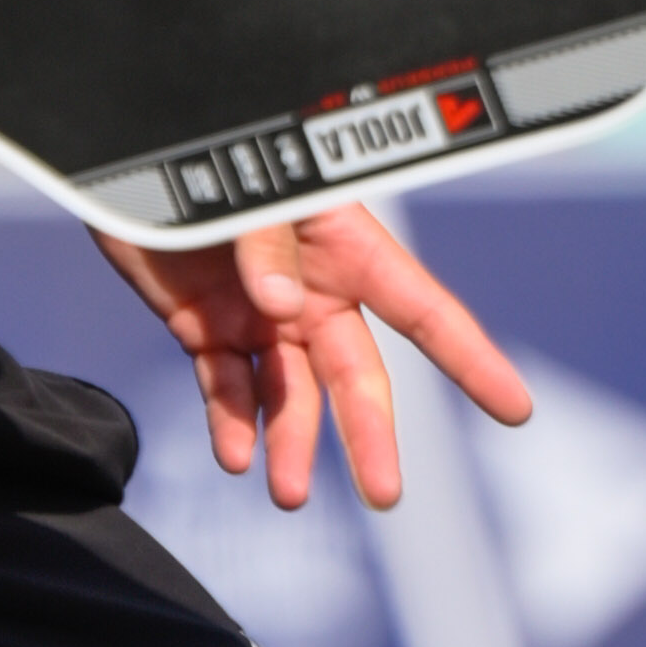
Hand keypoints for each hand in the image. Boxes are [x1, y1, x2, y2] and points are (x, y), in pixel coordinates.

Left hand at [94, 191, 530, 513]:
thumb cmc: (213, 152)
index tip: (514, 408)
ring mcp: (258, 313)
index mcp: (345, 247)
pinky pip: (225, 387)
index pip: (424, 310)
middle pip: (355, 375)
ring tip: (288, 494)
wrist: (131, 155)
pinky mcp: (204, 327)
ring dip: (292, 445)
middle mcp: (311, 289)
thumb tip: (279, 306)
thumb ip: (266, 243)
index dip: (471, 358)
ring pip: (291, 394)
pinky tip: (235, 457)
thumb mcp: (254, 187)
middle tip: (384, 493)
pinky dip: (231, 424)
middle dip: (369, 435)